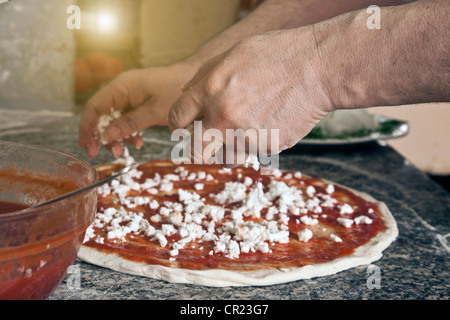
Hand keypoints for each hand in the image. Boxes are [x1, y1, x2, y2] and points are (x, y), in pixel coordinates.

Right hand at [78, 62, 196, 157]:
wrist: (196, 78)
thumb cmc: (177, 89)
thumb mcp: (155, 110)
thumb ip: (131, 123)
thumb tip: (107, 135)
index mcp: (122, 87)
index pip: (95, 107)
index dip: (87, 127)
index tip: (86, 146)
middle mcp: (123, 90)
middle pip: (101, 114)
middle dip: (99, 135)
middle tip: (97, 153)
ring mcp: (131, 96)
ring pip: (114, 119)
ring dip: (114, 136)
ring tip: (120, 152)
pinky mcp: (140, 102)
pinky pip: (127, 119)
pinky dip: (128, 132)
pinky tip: (136, 143)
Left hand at [168, 27, 333, 164]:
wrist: (318, 68)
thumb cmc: (276, 55)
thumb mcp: (232, 54)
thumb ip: (204, 77)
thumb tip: (185, 94)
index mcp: (210, 91)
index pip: (177, 119)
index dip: (178, 125)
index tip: (183, 128)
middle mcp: (224, 118)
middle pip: (193, 152)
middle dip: (195, 148)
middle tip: (204, 141)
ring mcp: (247, 136)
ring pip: (224, 157)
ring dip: (228, 147)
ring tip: (244, 127)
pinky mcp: (268, 148)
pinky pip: (252, 153)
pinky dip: (255, 143)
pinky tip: (267, 123)